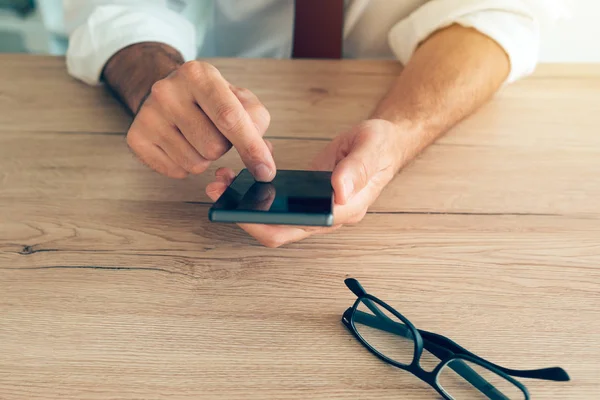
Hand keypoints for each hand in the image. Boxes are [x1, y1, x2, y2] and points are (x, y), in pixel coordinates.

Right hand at [126, 60, 275, 180]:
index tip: (265, 171)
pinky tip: (181, 145)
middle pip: (214, 147)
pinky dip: (186, 166)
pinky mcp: (136, 138)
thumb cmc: (211, 99)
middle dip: (224, 148)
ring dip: (205, 158)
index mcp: (198, 74)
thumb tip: (263, 163)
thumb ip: (257, 124)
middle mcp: (167, 90)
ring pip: (196, 164)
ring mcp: (148, 115)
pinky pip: (176, 172)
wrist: (169, 92)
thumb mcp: (239, 99)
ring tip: (197, 136)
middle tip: (214, 130)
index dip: (251, 148)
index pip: (229, 118)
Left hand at [206, 119, 404, 246]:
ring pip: (274, 216)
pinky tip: (243, 173)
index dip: (264, 223)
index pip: (297, 228)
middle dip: (244, 215)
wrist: (385, 142)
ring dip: (246, 203)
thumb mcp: (373, 147)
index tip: (238, 208)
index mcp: (343, 209)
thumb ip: (357, 169)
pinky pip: (278, 201)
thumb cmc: (381, 146)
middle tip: (217, 191)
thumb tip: (337, 192)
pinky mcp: (307, 194)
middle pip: (279, 229)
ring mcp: (315, 206)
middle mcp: (326, 214)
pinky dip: (257, 191)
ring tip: (222, 180)